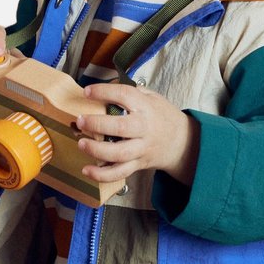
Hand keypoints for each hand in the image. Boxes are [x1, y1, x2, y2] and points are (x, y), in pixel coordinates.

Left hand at [76, 82, 199, 185]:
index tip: (87, 92)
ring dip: (97, 150)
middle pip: (120, 128)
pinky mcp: (137, 164)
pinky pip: (119, 172)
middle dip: (97, 124)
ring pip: (119, 154)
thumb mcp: (152, 97)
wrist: (183, 142)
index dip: (104, 92)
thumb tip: (102, 88)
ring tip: (82, 144)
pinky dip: (102, 175)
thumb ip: (130, 92)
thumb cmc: (162, 116)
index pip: (125, 95)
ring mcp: (141, 148)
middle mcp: (143, 128)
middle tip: (80, 121)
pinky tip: (87, 171)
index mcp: (146, 107)